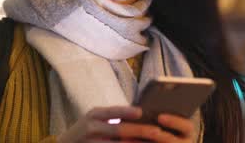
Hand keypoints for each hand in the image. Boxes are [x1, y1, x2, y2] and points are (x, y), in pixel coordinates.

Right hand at [56, 107, 195, 142]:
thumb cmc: (86, 132)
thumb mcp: (94, 119)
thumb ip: (111, 118)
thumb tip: (140, 115)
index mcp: (94, 115)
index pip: (112, 112)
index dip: (127, 112)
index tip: (142, 112)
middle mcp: (91, 128)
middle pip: (119, 130)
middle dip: (140, 131)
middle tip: (158, 132)